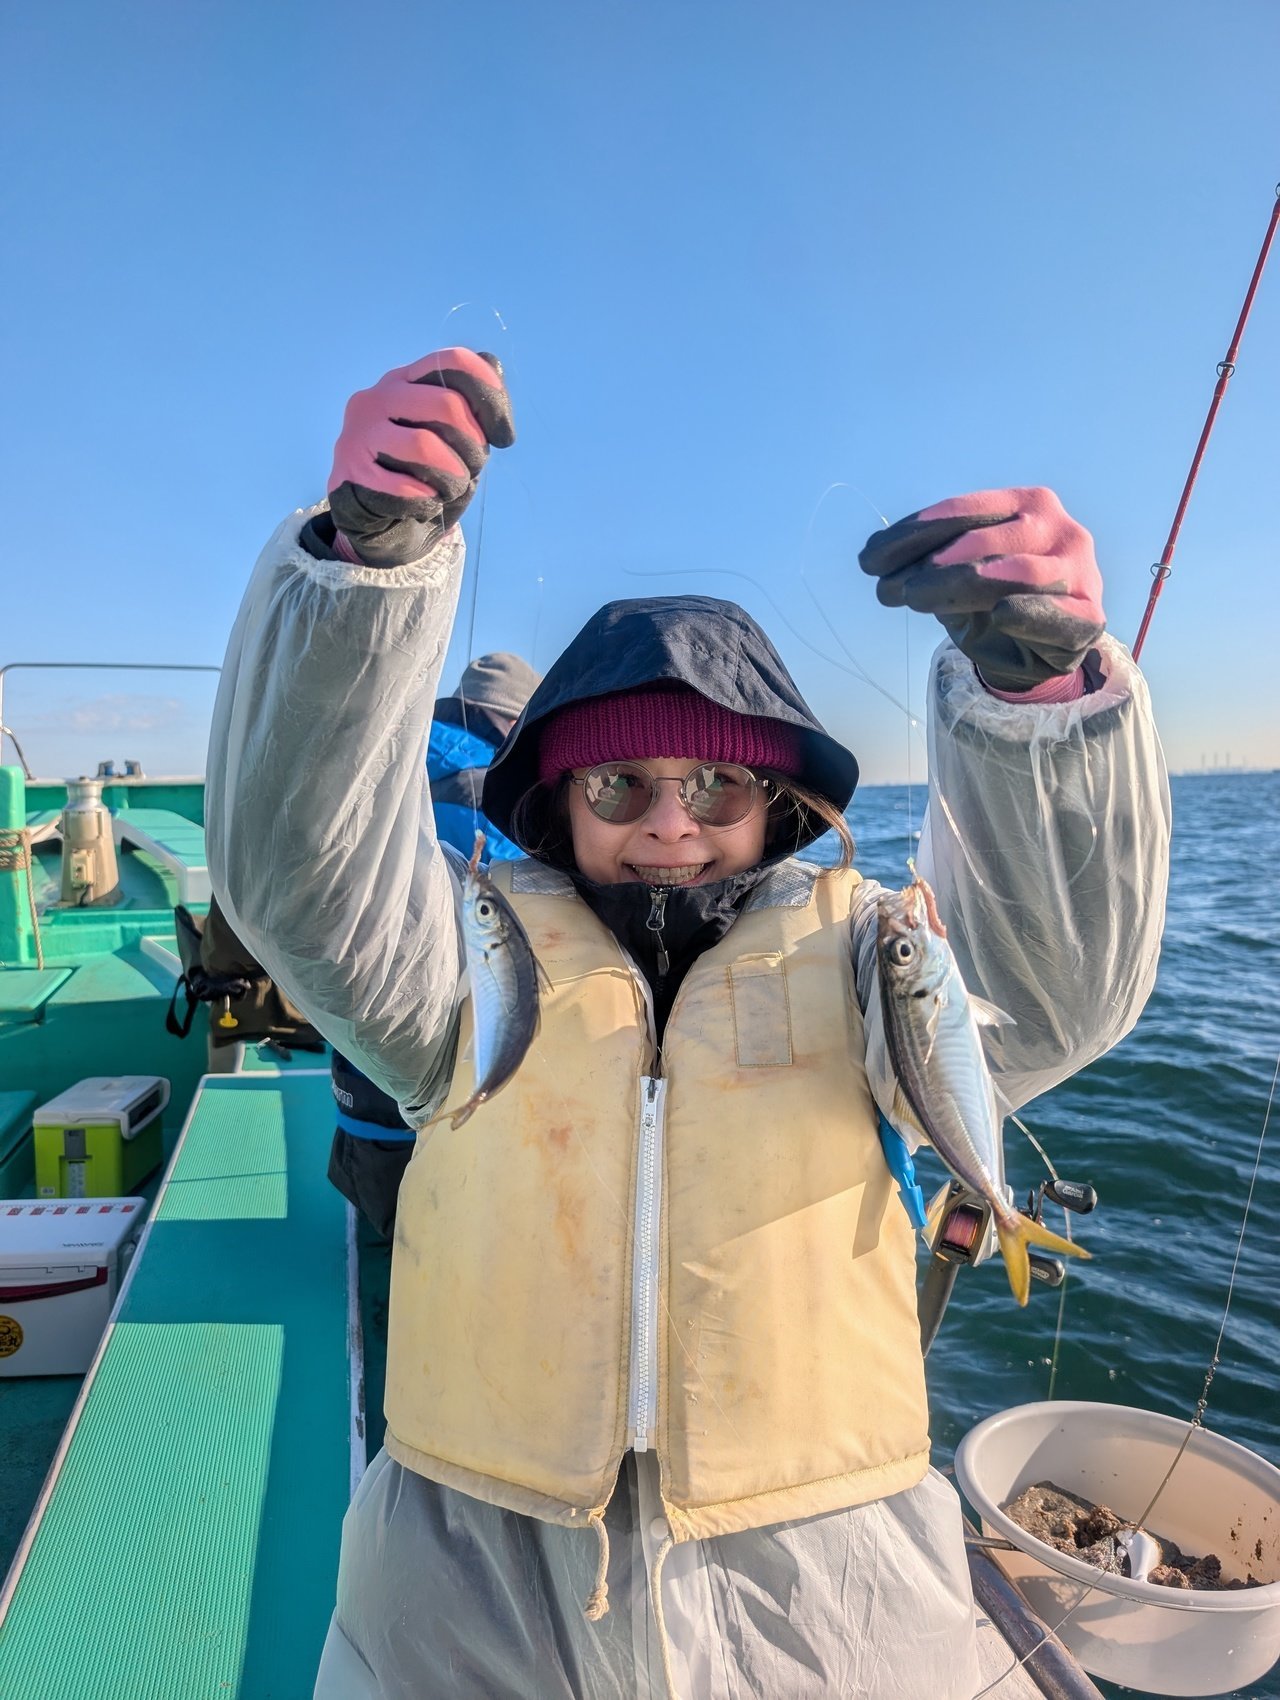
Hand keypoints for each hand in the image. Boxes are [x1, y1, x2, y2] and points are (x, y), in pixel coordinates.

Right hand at [327, 348, 514, 566]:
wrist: (377, 518)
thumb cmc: (422, 472)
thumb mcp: (451, 437)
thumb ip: (471, 408)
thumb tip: (494, 375)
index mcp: (406, 380)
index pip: (453, 362)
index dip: (489, 393)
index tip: (503, 434)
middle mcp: (379, 396)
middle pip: (446, 403)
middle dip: (474, 444)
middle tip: (475, 467)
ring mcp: (361, 432)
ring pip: (424, 445)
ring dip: (453, 475)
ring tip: (452, 488)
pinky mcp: (352, 471)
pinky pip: (404, 486)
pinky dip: (427, 499)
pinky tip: (428, 503)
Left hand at [858, 487, 1104, 691]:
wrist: (1038, 651)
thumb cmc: (993, 603)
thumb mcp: (955, 576)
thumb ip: (926, 561)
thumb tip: (873, 556)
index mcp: (1026, 504)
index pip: (965, 510)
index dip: (914, 533)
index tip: (869, 559)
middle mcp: (1058, 528)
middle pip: (988, 538)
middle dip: (932, 562)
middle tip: (890, 589)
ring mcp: (1078, 569)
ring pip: (1019, 570)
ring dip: (963, 584)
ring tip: (917, 600)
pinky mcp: (1089, 615)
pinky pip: (1059, 612)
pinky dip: (1029, 611)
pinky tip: (1000, 615)